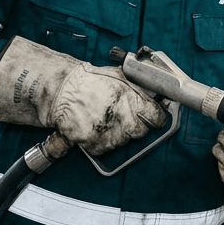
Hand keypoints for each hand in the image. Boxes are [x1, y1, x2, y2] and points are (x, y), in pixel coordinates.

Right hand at [0, 37, 167, 153]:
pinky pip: (107, 148)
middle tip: (125, 115)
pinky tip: (97, 127)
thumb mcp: (121, 76)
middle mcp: (121, 117)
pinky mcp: (94, 144)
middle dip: (137, 124)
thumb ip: (141, 88)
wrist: (63, 91)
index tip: (153, 116)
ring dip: (119, 133)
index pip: (157, 117)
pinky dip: (104, 141)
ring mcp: (107, 132)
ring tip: (106, 118)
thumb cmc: (92, 81)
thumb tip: (161, 93)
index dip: (156, 116)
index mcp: (130, 98)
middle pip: (142, 131)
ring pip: (124, 141)